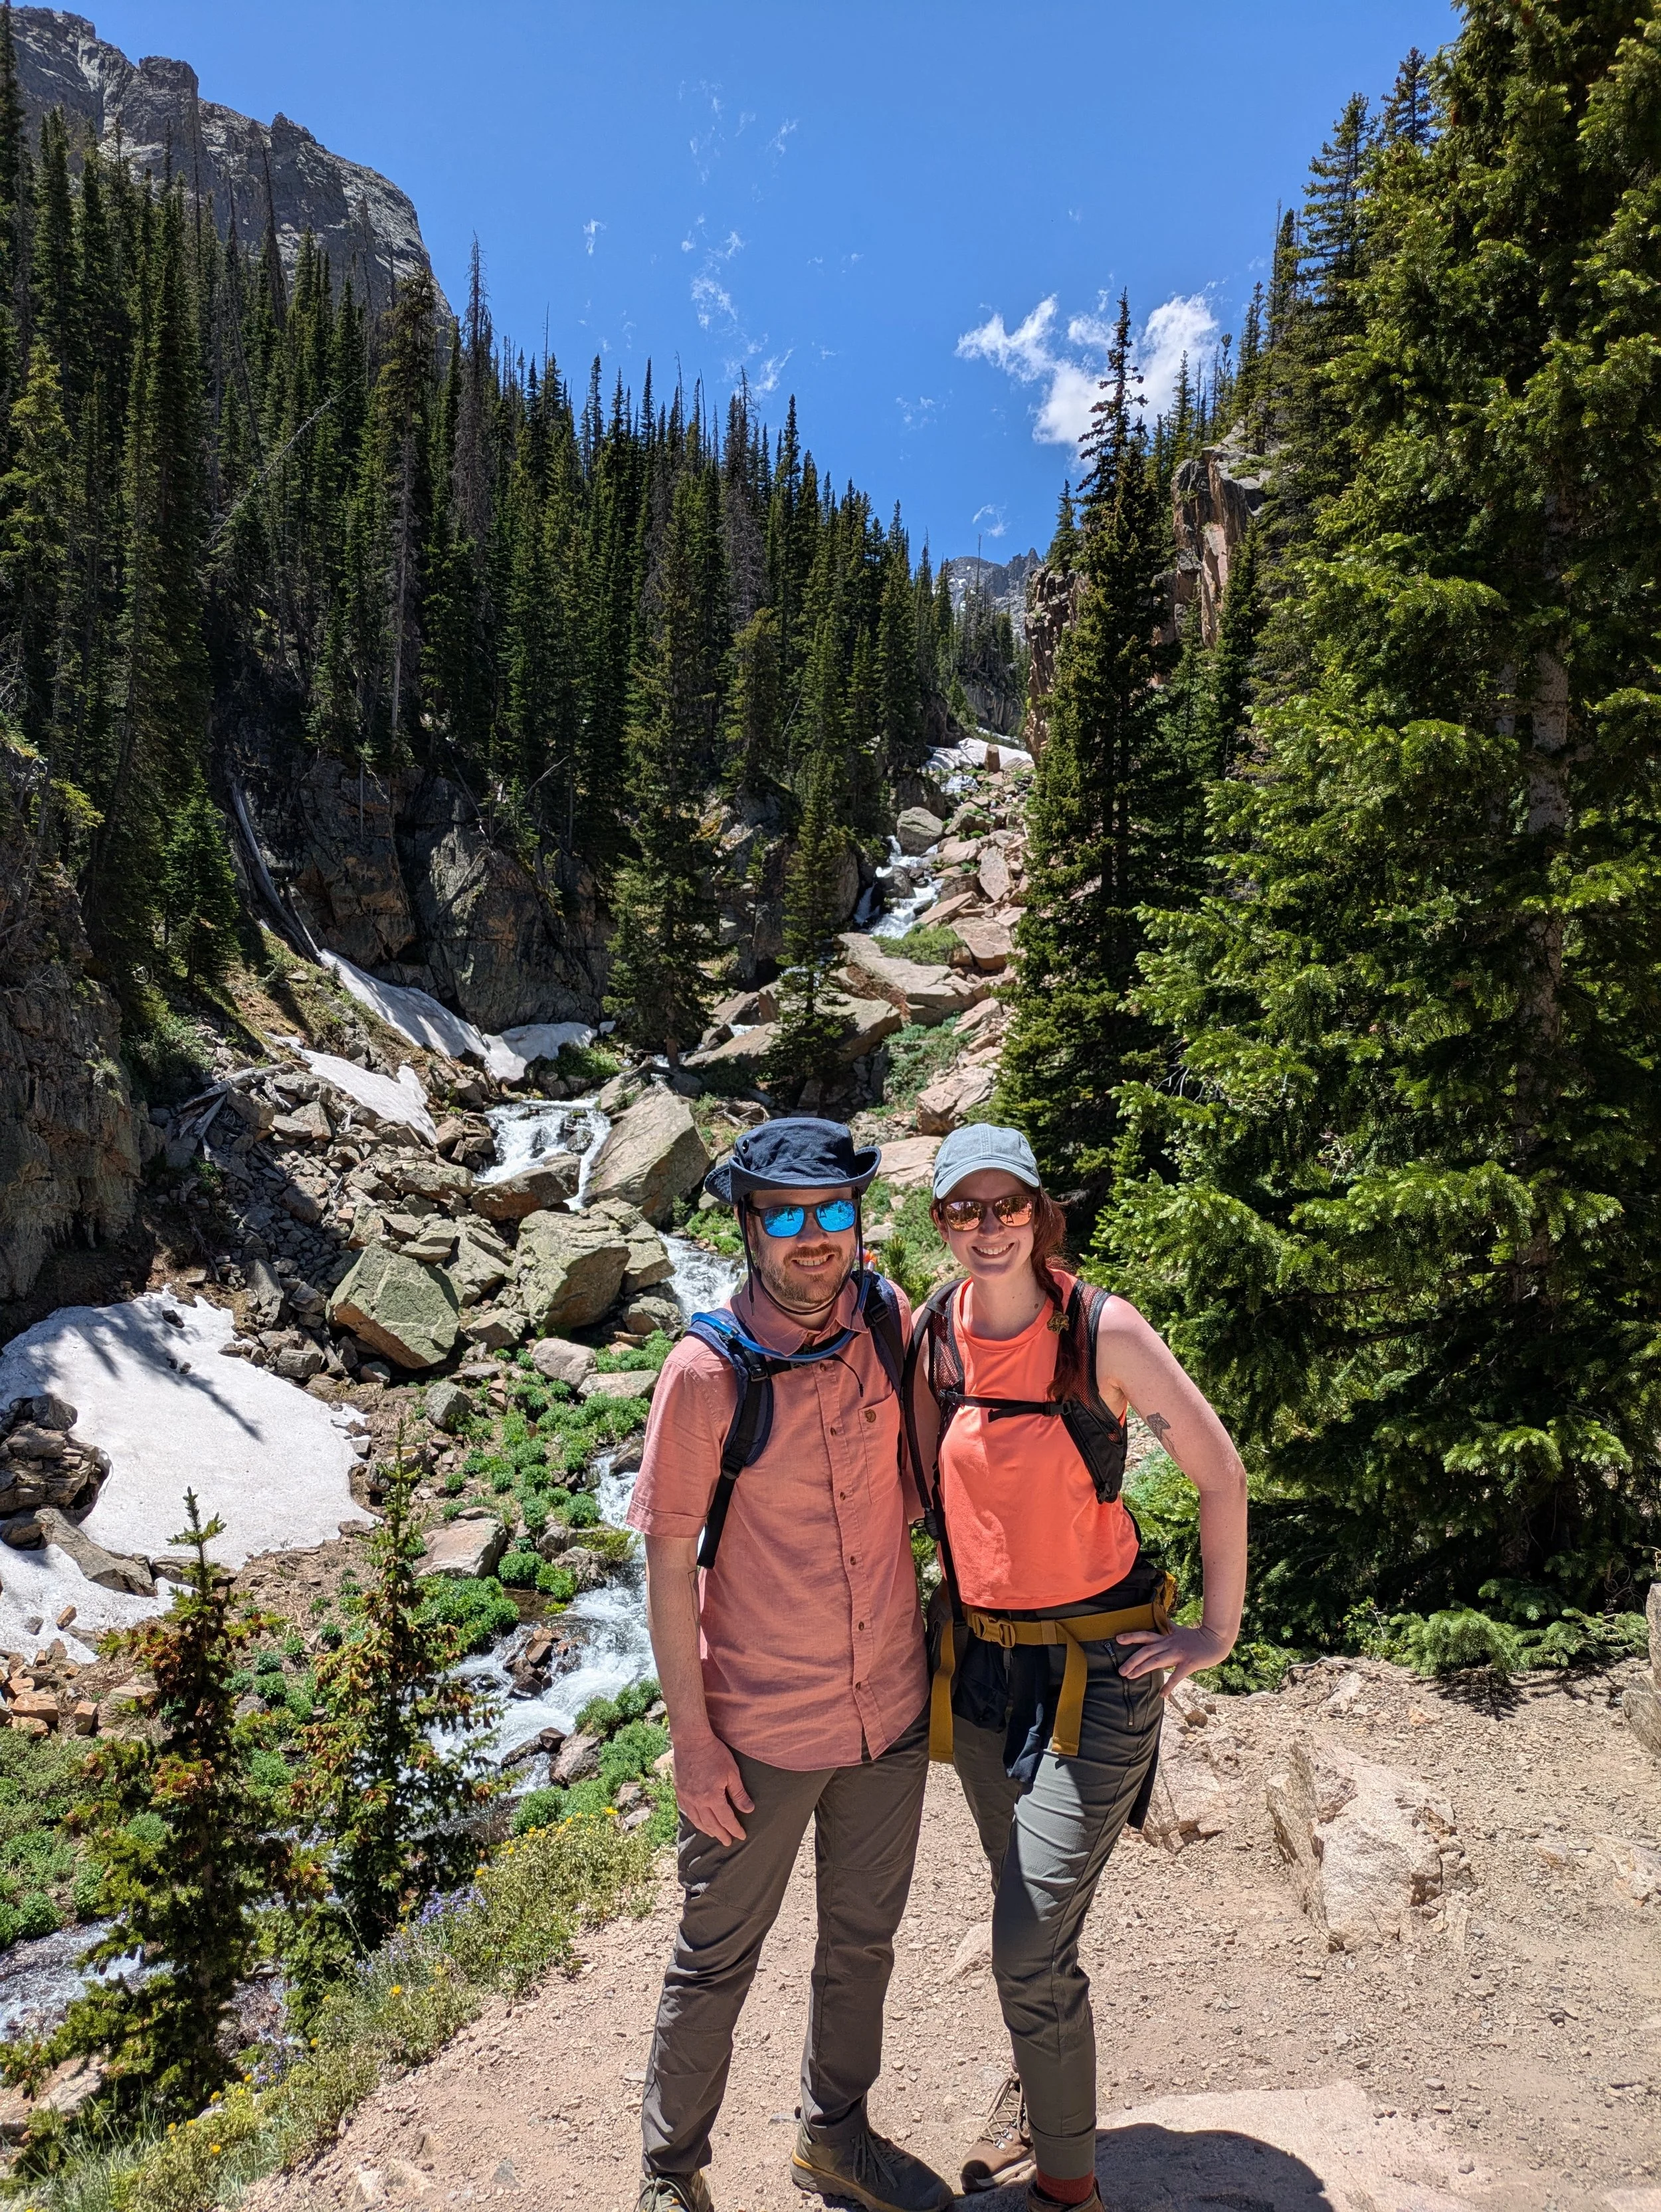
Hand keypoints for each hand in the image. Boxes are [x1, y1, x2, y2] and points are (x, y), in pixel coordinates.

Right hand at [670, 1728, 754, 1845]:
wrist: (691, 1740)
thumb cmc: (714, 1753)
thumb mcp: (732, 1772)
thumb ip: (739, 1793)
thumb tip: (748, 1810)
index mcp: (712, 1798)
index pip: (726, 1820)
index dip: (734, 1829)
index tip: (741, 1836)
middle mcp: (697, 1801)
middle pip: (710, 1824)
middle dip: (721, 1834)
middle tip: (728, 1842)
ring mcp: (686, 1797)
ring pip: (696, 1820)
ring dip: (706, 1829)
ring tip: (714, 1834)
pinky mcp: (679, 1790)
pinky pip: (686, 1811)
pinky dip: (693, 1819)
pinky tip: (697, 1820)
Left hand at [1116, 1622, 1234, 1697]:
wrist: (1216, 1639)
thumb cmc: (1198, 1636)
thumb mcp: (1181, 1630)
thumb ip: (1171, 1628)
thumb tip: (1165, 1622)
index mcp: (1166, 1638)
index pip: (1145, 1636)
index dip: (1132, 1637)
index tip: (1118, 1639)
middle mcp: (1169, 1645)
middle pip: (1146, 1651)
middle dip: (1132, 1660)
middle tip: (1120, 1670)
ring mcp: (1178, 1654)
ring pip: (1156, 1661)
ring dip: (1142, 1669)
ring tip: (1130, 1677)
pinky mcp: (1188, 1663)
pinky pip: (1177, 1676)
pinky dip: (1169, 1686)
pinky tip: (1162, 1695)